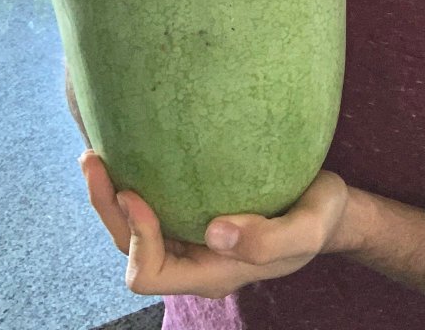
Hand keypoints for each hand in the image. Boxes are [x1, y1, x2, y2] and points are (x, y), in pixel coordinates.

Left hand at [79, 150, 353, 298]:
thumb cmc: (321, 215)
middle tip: (93, 157)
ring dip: (111, 196)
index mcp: (215, 272)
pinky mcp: (194, 213)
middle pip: (128, 250)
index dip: (135, 235)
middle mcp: (194, 260)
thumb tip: (215, 231)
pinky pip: (151, 207)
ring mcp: (192, 239)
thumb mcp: (309, 228)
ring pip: (132, 230)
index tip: (136, 190)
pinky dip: (132, 183)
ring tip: (98, 152)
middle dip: (106, 208)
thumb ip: (268, 239)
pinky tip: (131, 150)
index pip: (150, 273)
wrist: (331, 206)